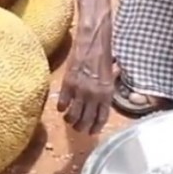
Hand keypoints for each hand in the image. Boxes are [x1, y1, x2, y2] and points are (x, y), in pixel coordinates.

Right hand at [56, 19, 114, 134]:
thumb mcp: (110, 74)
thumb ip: (107, 89)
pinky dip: (62, 107)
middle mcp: (94, 95)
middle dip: (81, 127)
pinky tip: (61, 108)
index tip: (91, 131)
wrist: (92, 42)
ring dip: (70, 120)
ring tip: (68, 120)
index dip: (96, 127)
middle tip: (78, 128)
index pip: (102, 118)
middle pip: (86, 120)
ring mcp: (80, 90)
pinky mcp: (68, 84)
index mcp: (107, 94)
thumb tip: (105, 98)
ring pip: (73, 115)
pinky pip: (63, 102)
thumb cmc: (103, 55)